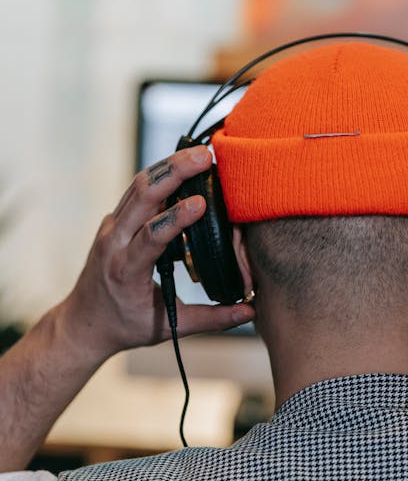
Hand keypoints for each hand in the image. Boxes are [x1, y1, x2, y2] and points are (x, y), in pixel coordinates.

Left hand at [59, 146, 253, 362]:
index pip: (151, 237)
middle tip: (204, 156)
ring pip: (137, 186)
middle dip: (173, 172)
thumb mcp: (168, 328)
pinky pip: (135, 191)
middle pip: (141, 196)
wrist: (85, 322)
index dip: (175, 218)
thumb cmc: (126, 326)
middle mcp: (114, 243)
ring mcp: (111, 228)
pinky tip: (182, 164)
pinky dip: (159, 174)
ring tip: (198, 152)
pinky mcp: (114, 221)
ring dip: (167, 166)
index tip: (201, 202)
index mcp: (126, 271)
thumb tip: (250, 313)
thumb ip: (211, 319)